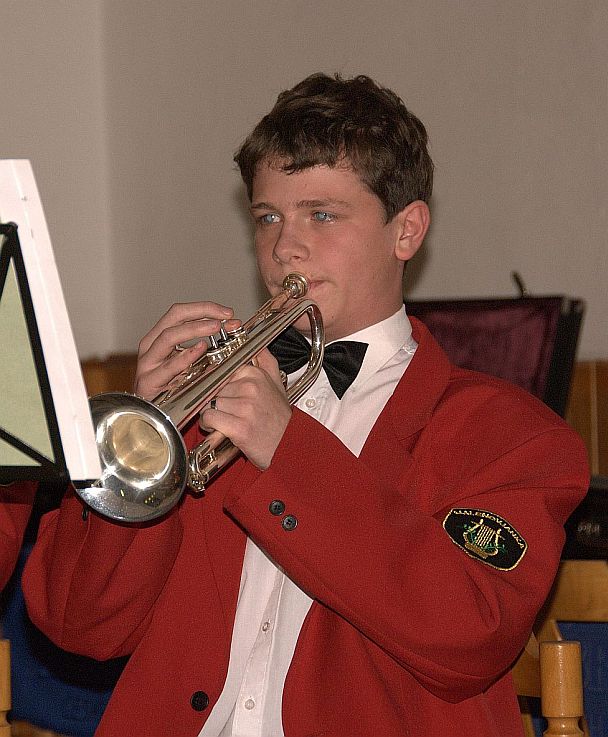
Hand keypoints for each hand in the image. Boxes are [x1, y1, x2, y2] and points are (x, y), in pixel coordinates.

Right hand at [134, 301, 239, 399]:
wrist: (155, 421)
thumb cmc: (175, 390)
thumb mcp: (192, 364)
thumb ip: (209, 346)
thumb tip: (233, 327)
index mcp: (160, 338)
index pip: (180, 313)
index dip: (204, 308)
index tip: (227, 312)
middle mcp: (151, 347)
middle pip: (173, 318)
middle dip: (201, 312)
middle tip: (224, 317)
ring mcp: (148, 364)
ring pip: (168, 337)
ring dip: (195, 329)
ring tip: (215, 328)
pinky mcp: (149, 383)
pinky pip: (167, 367)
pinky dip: (185, 357)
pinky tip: (200, 350)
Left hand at [199, 349, 290, 469]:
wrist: (289, 446)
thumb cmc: (280, 419)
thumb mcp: (277, 384)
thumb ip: (265, 361)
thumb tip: (256, 345)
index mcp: (257, 374)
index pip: (222, 370)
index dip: (219, 384)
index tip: (224, 393)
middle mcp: (251, 387)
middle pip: (214, 387)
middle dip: (216, 399)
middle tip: (227, 411)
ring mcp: (245, 407)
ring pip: (209, 402)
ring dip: (211, 412)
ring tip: (224, 420)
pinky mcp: (238, 426)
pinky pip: (209, 417)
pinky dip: (208, 424)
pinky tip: (218, 428)